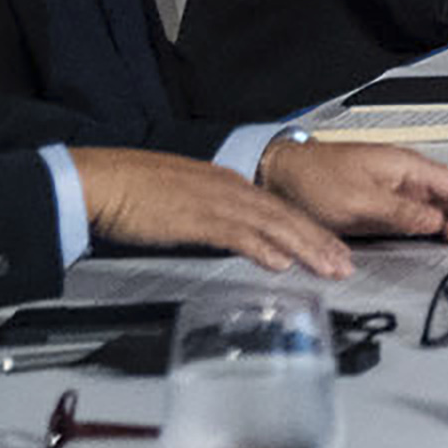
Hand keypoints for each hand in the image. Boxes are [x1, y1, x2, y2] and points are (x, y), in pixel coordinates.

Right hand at [73, 146, 355, 279]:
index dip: (310, 230)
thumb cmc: (133, 192)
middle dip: (320, 241)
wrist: (101, 180)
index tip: (333, 249)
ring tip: (330, 267)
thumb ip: (213, 217)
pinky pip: (237, 234)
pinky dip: (262, 249)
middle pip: (286, 216)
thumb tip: (233, 237)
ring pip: (273, 224)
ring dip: (305, 248)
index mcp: (228, 183)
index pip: (280, 209)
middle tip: (346, 264)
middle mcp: (230, 188)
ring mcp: (215, 201)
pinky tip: (280, 263)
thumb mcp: (186, 202)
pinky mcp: (196, 217)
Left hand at [259, 138, 447, 248]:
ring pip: (447, 207)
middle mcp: (408, 178)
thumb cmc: (314, 179)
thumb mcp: (360, 200)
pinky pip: (428, 216)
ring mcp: (399, 191)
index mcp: (408, 169)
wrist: (280, 174)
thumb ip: (403, 212)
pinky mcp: (387, 205)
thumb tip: (437, 221)